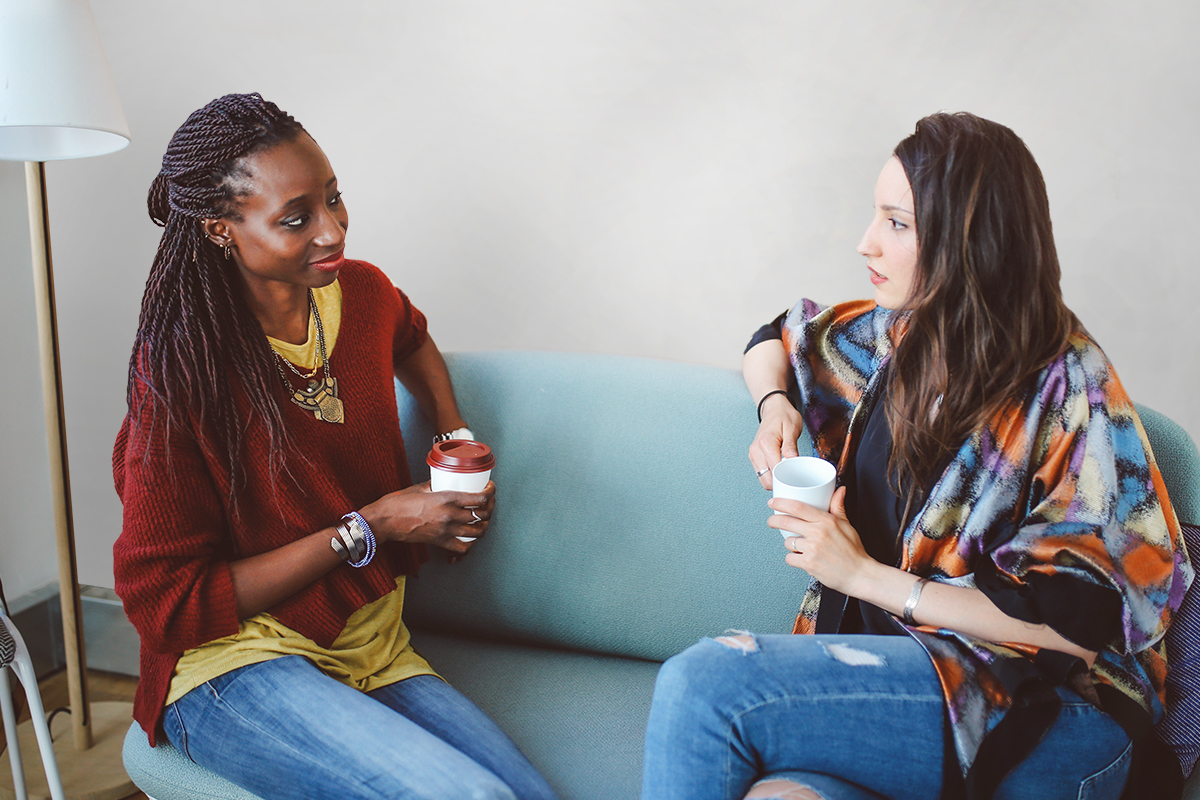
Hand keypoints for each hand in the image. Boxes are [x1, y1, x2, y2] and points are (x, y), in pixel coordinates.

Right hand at [360, 481, 495, 554]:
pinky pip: (463, 548)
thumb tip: (446, 482)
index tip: (491, 489)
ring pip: (477, 532)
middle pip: (482, 515)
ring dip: (483, 526)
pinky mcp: (440, 542)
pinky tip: (470, 540)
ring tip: (482, 520)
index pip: (480, 498)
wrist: (385, 521)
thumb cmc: (399, 503)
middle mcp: (450, 515)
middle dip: (490, 509)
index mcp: (447, 498)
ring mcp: (446, 530)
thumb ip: (437, 486)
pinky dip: (470, 546)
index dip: (491, 493)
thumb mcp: (422, 487)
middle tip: (488, 504)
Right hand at [748, 396, 803, 489]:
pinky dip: (771, 477)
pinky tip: (781, 472)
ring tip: (789, 476)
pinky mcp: (754, 457)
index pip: (775, 471)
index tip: (798, 479)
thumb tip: (793, 462)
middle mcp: (756, 451)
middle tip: (795, 480)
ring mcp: (753, 455)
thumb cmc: (784, 416)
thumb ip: (791, 446)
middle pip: (766, 480)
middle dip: (781, 483)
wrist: (774, 409)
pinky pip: (761, 474)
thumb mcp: (792, 428)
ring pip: (762, 479)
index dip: (787, 478)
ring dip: (775, 481)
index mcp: (766, 444)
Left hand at [768, 487, 874, 594]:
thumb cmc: (854, 551)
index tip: (773, 503)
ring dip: (790, 544)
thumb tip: (840, 490)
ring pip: (788, 542)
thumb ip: (838, 507)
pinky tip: (802, 558)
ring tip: (801, 547)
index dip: (781, 503)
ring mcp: (812, 548)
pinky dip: (794, 559)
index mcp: (826, 521)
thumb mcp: (847, 525)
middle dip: (774, 520)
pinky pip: (790, 558)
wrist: (860, 575)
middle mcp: (818, 533)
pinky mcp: (809, 563)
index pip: (798, 507)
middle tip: (772, 521)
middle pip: (786, 522)